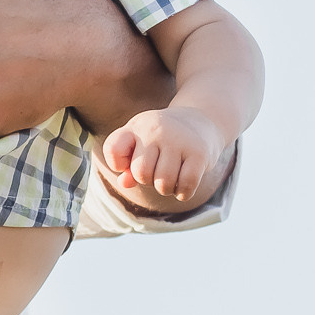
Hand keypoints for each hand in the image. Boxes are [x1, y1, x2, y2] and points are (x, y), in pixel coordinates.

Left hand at [102, 104, 228, 202]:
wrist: (201, 120)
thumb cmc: (162, 138)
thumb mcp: (139, 143)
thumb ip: (126, 164)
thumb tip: (125, 183)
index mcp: (138, 125)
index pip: (113, 149)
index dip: (117, 164)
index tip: (128, 162)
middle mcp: (157, 129)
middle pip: (141, 174)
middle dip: (148, 180)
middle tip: (157, 171)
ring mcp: (179, 140)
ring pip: (164, 183)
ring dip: (166, 189)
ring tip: (171, 176)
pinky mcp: (199, 153)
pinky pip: (185, 186)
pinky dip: (182, 193)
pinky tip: (183, 185)